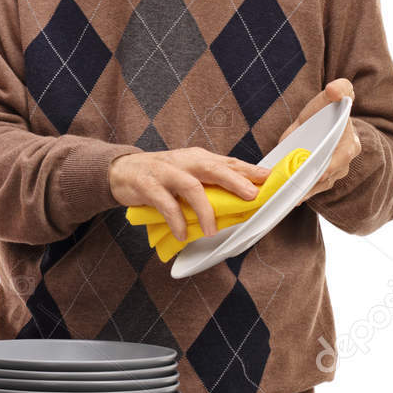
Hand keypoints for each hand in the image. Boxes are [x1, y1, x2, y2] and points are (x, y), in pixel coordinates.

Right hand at [109, 147, 271, 240]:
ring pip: (191, 186)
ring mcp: (165, 172)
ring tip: (211, 231)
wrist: (121, 171)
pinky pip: (165, 204)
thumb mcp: (189, 173)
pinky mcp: (147, 185)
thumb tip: (244, 199)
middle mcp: (185, 162)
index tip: (270, 179)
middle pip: (214, 168)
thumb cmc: (162, 175)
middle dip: (234, 181)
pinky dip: (176, 220)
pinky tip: (182, 234)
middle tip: (250, 196)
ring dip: (204, 210)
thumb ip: (212, 184)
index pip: (229, 162)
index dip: (250, 170)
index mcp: (199, 158)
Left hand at [286, 78, 360, 197]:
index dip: (330, 165)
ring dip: (306, 191)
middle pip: (329, 176)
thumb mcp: (330, 97)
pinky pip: (314, 189)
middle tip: (296, 188)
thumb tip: (336, 90)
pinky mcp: (323, 179)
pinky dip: (302, 193)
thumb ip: (339, 89)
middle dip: (313, 183)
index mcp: (350, 142)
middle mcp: (345, 160)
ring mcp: (335, 172)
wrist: (319, 122)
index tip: (317, 172)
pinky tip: (290, 198)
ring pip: (321, 186)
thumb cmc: (325, 110)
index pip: (342, 156)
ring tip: (290, 196)